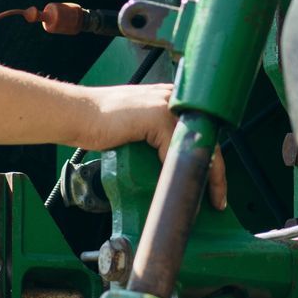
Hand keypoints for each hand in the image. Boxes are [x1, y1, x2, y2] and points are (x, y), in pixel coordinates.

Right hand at [78, 83, 229, 208]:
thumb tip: (173, 164)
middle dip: (217, 171)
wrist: (78, 115)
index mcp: (172, 99)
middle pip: (208, 137)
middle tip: (219, 197)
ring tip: (210, 199)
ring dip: (207, 176)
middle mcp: (174, 99)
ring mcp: (167, 106)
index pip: (203, 130)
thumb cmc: (101, 124)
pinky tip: (181, 189)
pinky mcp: (156, 117)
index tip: (216, 183)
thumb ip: (158, 134)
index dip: (212, 158)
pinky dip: (181, 174)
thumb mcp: (139, 126)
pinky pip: (177, 150)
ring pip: (198, 145)